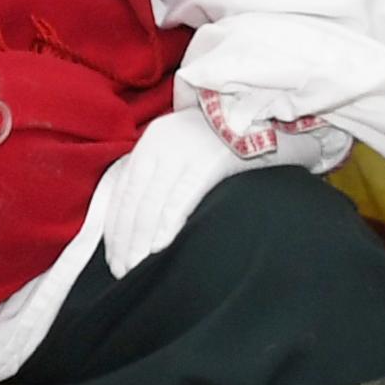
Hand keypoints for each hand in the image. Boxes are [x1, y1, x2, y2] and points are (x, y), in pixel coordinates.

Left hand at [89, 103, 317, 278]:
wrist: (272, 113)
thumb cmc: (229, 142)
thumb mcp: (186, 150)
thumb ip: (162, 176)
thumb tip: (141, 220)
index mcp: (152, 142)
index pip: (123, 191)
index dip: (114, 227)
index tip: (112, 255)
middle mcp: (161, 144)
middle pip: (133, 201)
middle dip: (124, 240)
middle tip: (122, 272)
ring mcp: (184, 151)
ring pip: (151, 203)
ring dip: (140, 241)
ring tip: (137, 269)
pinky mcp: (209, 160)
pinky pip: (180, 199)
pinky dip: (166, 226)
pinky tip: (159, 249)